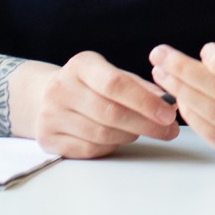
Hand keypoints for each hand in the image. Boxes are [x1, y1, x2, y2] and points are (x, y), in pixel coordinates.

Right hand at [27, 50, 179, 158]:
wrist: (44, 96)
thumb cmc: (91, 85)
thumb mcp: (113, 75)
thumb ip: (141, 88)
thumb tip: (170, 104)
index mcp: (80, 65)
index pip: (115, 84)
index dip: (145, 101)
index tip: (169, 113)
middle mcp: (60, 88)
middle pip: (110, 113)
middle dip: (146, 124)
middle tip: (169, 130)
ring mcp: (50, 115)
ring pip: (102, 134)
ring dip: (130, 135)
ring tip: (143, 130)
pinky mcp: (48, 139)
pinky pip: (90, 149)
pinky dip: (111, 146)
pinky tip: (118, 139)